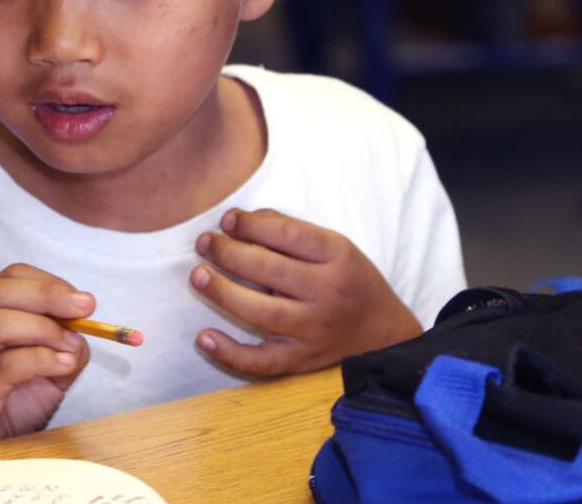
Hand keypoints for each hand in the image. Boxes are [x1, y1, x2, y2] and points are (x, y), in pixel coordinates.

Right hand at [0, 264, 93, 454]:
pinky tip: (61, 366)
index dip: (48, 283)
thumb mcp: (41, 372)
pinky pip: (4, 365)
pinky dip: (40, 359)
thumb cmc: (2, 408)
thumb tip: (84, 331)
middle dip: (50, 296)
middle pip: (1, 292)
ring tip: (70, 347)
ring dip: (45, 330)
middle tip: (86, 310)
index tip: (82, 302)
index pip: (7, 280)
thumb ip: (61, 346)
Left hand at [190, 208, 420, 375]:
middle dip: (228, 253)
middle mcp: (327, 294)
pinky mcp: (301, 361)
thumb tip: (239, 219)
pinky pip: (261, 362)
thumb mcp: (335, 246)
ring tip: (197, 275)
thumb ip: (290, 231)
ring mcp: (313, 330)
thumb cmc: (350, 281)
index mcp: (337, 257)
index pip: (287, 235)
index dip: (251, 225)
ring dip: (222, 293)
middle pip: (268, 270)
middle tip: (203, 243)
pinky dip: (229, 353)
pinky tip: (204, 338)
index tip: (226, 220)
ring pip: (260, 313)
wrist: (384, 334)